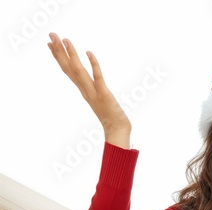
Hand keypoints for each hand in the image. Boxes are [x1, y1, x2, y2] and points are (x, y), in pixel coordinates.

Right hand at [47, 33, 130, 148]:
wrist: (117, 130)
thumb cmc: (110, 116)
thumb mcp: (98, 99)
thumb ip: (93, 90)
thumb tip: (91, 82)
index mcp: (83, 90)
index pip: (68, 71)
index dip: (59, 57)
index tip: (50, 44)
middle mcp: (85, 90)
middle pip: (69, 68)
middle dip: (60, 51)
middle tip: (51, 34)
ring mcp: (93, 92)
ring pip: (79, 71)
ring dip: (72, 55)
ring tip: (65, 39)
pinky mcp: (104, 95)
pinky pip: (98, 78)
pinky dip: (94, 65)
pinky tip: (89, 53)